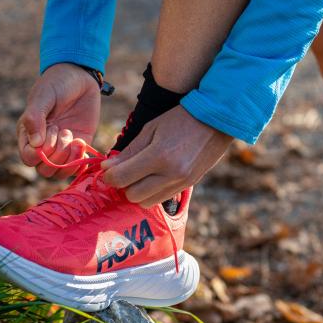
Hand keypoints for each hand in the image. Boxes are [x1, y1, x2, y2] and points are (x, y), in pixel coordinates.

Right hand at [18, 63, 99, 177]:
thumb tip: (35, 144)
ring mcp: (61, 148)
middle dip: (57, 156)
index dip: (40, 152)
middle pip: (44, 170)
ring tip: (76, 139)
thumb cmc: (56, 84)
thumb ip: (35, 117)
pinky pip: (76, 168)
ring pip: (60, 173)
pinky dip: (80, 163)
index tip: (51, 130)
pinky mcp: (78, 147)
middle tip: (65, 132)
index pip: (28, 158)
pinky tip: (82, 145)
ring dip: (69, 160)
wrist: (80, 77)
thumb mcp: (44, 96)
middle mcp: (43, 145)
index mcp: (28, 134)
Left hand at [101, 106, 232, 206]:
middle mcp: (170, 174)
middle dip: (124, 185)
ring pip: (146, 202)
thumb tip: (107, 167)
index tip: (107, 170)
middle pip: (132, 195)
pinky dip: (152, 192)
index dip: (109, 176)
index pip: (122, 178)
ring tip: (140, 175)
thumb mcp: (151, 129)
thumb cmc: (179, 119)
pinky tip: (153, 177)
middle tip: (124, 172)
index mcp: (158, 156)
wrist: (216, 121)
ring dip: (138, 192)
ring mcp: (181, 183)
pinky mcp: (188, 186)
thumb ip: (129, 151)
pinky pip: (161, 199)